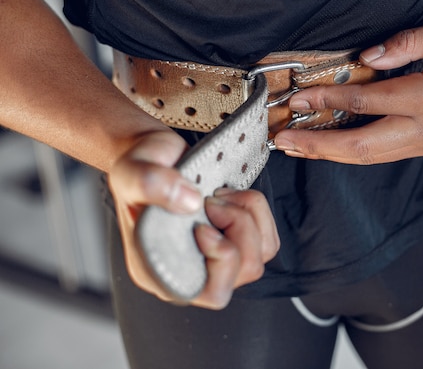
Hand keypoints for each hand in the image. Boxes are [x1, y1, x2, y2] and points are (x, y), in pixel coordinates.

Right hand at [108, 131, 278, 308]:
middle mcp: (192, 272)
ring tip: (219, 195)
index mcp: (160, 273)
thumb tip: (192, 203)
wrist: (156, 156)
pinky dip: (257, 212)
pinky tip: (230, 197)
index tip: (201, 224)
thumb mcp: (130, 171)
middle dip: (239, 227)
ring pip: (260, 254)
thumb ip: (149, 183)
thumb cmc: (139, 170)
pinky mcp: (237, 242)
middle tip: (212, 201)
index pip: (209, 291)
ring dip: (248, 216)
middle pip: (244, 271)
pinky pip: (267, 239)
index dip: (219, 256)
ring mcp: (217, 259)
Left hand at [273, 19, 422, 163]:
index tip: (300, 99)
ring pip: (372, 158)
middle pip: (362, 147)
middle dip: (319, 146)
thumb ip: (405, 44)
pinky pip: (386, 155)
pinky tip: (336, 148)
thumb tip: (367, 56)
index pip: (365, 101)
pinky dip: (356, 154)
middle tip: (285, 142)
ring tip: (302, 149)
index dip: (328, 99)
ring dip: (333, 155)